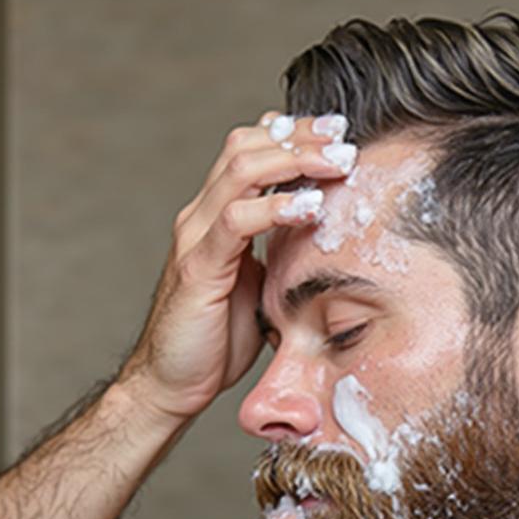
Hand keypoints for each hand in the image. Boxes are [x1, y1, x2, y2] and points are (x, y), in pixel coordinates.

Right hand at [121, 112, 354, 422]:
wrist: (172, 384)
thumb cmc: (216, 341)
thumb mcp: (257, 286)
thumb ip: (276, 254)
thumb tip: (323, 241)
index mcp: (216, 217)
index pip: (251, 151)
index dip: (293, 133)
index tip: (338, 133)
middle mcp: (201, 217)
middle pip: (248, 146)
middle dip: (301, 136)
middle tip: (345, 137)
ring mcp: (196, 238)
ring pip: (243, 170)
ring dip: (296, 160)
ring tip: (339, 162)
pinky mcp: (198, 268)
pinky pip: (237, 221)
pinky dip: (276, 208)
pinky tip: (310, 207)